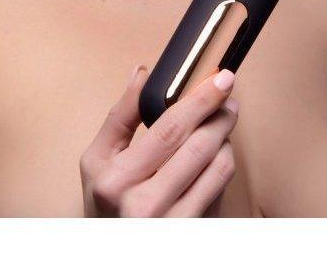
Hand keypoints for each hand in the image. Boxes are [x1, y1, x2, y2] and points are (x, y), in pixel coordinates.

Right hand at [80, 66, 238, 216]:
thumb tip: (141, 73)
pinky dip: (223, 164)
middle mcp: (145, 206)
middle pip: (200, 147)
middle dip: (221, 116)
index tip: (220, 79)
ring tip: (220, 126)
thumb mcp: (97, 160)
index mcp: (117, 179)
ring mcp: (173, 224)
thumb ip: (120, 115)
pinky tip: (215, 154)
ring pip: (219, 167)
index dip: (200, 101)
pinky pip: (222, 188)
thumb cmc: (106, 202)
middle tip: (228, 99)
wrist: (110, 254)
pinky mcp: (194, 231)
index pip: (170, 130)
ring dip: (225, 139)